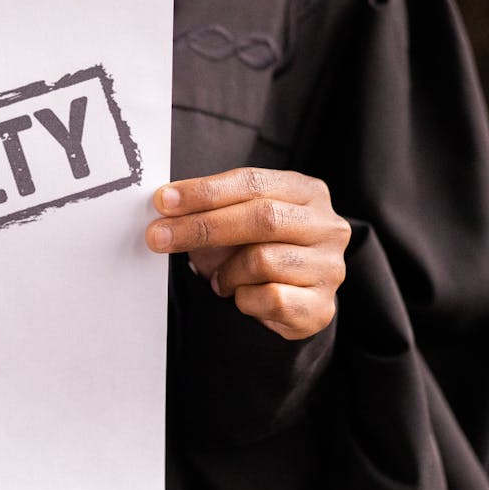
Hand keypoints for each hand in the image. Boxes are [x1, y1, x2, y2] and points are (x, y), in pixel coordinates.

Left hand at [145, 168, 349, 339]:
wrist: (289, 303)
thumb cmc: (257, 251)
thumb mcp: (235, 222)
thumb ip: (210, 208)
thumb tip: (164, 204)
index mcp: (307, 192)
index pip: (252, 182)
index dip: (204, 191)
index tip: (163, 201)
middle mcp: (327, 226)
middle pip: (261, 217)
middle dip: (202, 226)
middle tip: (159, 236)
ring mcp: (330, 267)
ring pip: (263, 260)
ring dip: (226, 273)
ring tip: (221, 279)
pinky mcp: (321, 307)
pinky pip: (271, 298)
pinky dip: (244, 299)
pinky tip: (243, 297)